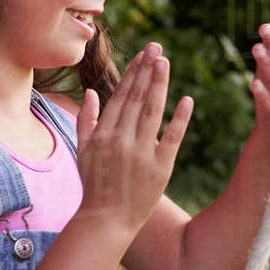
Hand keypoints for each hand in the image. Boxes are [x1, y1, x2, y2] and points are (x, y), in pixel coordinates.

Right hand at [74, 42, 192, 241]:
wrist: (106, 221)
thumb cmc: (95, 185)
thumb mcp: (83, 151)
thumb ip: (85, 120)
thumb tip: (91, 92)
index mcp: (104, 134)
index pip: (121, 96)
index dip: (134, 72)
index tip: (144, 53)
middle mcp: (121, 140)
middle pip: (137, 98)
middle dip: (147, 70)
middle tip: (157, 48)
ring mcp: (141, 154)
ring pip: (151, 112)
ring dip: (159, 85)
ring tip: (165, 62)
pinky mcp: (160, 168)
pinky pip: (172, 139)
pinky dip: (179, 118)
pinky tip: (187, 99)